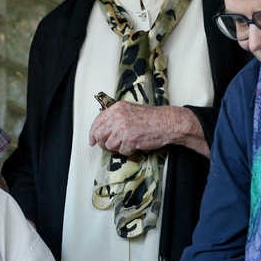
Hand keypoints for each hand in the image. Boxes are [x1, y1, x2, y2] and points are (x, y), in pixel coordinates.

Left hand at [89, 103, 207, 156]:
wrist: (168, 122)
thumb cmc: (152, 118)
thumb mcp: (130, 111)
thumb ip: (116, 117)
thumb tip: (102, 129)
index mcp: (117, 108)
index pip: (97, 121)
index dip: (93, 133)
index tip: (92, 140)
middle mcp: (118, 117)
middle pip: (99, 135)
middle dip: (102, 143)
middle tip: (107, 147)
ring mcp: (123, 128)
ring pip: (109, 145)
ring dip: (116, 148)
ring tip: (126, 144)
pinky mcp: (129, 139)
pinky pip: (121, 151)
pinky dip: (127, 151)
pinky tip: (134, 146)